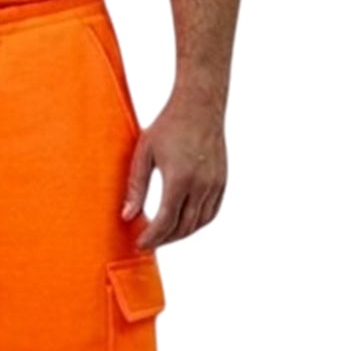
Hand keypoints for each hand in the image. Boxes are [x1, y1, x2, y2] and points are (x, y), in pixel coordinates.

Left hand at [121, 95, 227, 250]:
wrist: (200, 106)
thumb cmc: (168, 125)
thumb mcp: (144, 153)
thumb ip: (136, 187)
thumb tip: (127, 216)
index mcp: (179, 178)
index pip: (166, 221)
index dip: (152, 237)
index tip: (140, 244)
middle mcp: (201, 185)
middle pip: (183, 227)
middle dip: (165, 239)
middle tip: (149, 242)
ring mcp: (215, 184)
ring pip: (199, 223)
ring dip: (181, 234)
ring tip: (164, 236)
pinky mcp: (222, 181)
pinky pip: (211, 212)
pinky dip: (197, 223)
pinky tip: (184, 223)